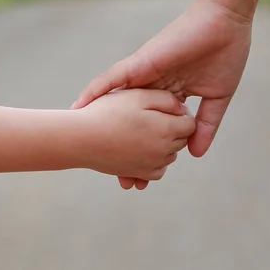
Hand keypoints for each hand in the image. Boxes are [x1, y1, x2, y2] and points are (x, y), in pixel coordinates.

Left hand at [73, 0, 251, 188]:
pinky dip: (95, 92)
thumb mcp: (215, 98)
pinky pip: (112, 78)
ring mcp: (144, 74)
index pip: (153, 128)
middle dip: (126, 150)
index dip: (147, 152)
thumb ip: (204, 124)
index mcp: (169, 94)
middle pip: (132, 121)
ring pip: (117, 103)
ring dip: (103, 124)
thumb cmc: (225, 56)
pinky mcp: (140, 63)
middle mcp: (151, 86)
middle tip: (122, 181)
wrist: (226, 23)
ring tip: (86, 148)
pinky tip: (78, 106)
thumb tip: (194, 153)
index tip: (142, 179)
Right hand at [76, 89, 194, 181]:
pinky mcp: (139, 174)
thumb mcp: (138, 95)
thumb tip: (182, 109)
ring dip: (163, 144)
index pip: (189, 123)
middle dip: (173, 128)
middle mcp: (164, 150)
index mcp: (167, 129)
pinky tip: (139, 147)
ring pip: (170, 155)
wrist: (80, 138)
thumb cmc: (107, 112)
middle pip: (182, 140)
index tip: (165, 107)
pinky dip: (154, 161)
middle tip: (151, 117)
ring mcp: (152, 165)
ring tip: (142, 131)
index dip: (179, 113)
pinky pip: (158, 170)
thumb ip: (166, 99)